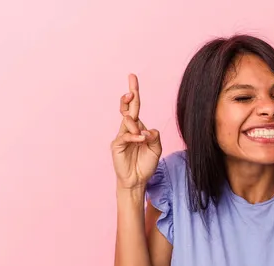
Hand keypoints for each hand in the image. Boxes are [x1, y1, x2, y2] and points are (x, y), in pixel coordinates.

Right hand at [111, 74, 161, 189]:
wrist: (137, 180)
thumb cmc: (146, 164)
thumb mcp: (156, 148)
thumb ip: (155, 137)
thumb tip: (148, 130)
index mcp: (138, 127)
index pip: (135, 106)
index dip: (134, 92)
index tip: (132, 77)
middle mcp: (128, 129)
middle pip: (127, 108)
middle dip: (129, 96)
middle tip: (131, 89)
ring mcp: (121, 136)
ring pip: (127, 122)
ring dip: (136, 126)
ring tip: (142, 137)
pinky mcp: (117, 145)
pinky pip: (125, 136)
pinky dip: (134, 136)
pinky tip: (141, 139)